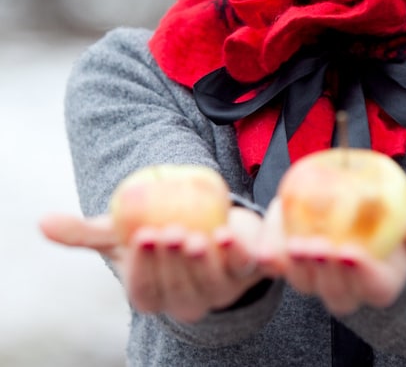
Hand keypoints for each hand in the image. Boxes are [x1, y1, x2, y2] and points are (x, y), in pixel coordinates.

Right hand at [39, 207, 264, 322]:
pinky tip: (228, 233)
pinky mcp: (247, 271)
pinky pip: (245, 268)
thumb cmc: (156, 230)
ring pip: (211, 285)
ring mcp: (219, 288)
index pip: (144, 292)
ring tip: (194, 234)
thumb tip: (43, 223)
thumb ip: (86, 232)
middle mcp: (187, 300)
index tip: (140, 237)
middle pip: (178, 291)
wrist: (204, 220)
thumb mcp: (121, 231)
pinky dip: (238, 253)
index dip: (143, 269)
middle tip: (168, 231)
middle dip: (173, 264)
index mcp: (154, 295)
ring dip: (202, 262)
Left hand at [257, 198, 405, 315]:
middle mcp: (347, 287)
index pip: (375, 287)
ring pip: (304, 283)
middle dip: (326, 271)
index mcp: (381, 281)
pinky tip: (266, 244)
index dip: (364, 274)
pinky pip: (276, 265)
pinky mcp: (288, 260)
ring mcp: (315, 277)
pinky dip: (269, 255)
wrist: (358, 207)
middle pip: (336, 291)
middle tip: (318, 246)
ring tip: (295, 242)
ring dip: (297, 267)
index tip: (353, 252)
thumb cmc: (391, 218)